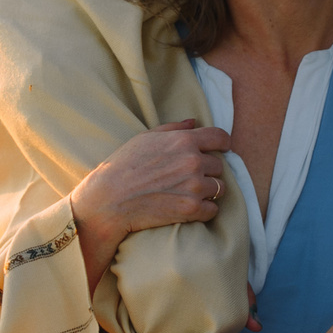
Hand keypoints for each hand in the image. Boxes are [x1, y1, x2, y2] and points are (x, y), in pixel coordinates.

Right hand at [72, 120, 230, 246]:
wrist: (109, 200)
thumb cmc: (123, 167)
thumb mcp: (145, 138)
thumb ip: (173, 129)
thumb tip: (193, 122)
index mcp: (184, 141)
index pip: (220, 137)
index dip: (223, 144)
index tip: (222, 150)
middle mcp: (193, 161)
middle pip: (219, 166)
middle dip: (208, 171)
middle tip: (191, 178)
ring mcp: (194, 186)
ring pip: (219, 188)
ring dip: (208, 192)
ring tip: (189, 194)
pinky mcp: (191, 209)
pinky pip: (213, 210)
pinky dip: (204, 210)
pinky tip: (188, 209)